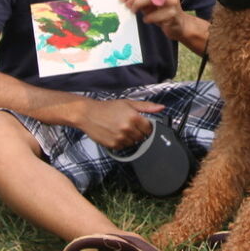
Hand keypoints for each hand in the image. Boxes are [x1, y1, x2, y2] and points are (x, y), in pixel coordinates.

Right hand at [47, 95, 161, 149]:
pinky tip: (115, 134)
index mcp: (134, 117)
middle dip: (137, 132)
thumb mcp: (128, 103)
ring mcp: (121, 138)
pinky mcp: (113, 145)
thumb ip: (146, 106)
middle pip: (142, 137)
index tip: (140, 124)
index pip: (149, 129)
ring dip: (130, 138)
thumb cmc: (107, 107)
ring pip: (133, 143)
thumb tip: (161, 108)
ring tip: (120, 129)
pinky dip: (121, 142)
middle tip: (128, 125)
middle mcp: (128, 128)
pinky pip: (123, 147)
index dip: (145, 126)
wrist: (88, 114)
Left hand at [120, 0, 189, 38]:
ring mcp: (173, 2)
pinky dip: (148, 18)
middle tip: (127, 5)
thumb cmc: (161, 14)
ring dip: (139, 5)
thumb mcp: (150, 4)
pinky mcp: (173, 14)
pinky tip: (147, 20)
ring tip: (134, 12)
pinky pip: (156, 15)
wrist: (179, 26)